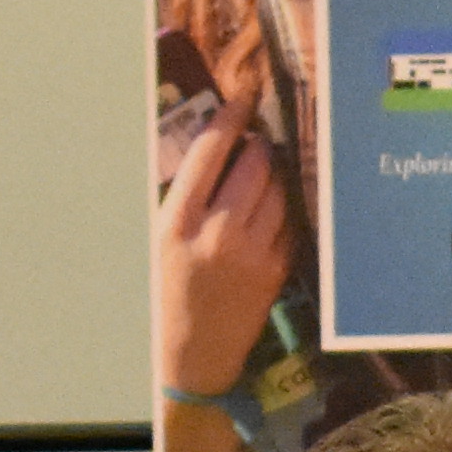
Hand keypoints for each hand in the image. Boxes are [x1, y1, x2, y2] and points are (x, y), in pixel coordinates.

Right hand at [158, 116, 295, 395]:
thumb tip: (218, 143)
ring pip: (279, 188)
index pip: (210, 151)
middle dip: (260, 144)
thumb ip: (187, 193)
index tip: (244, 96)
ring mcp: (252, 252)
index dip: (232, 116)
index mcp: (178, 220)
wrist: (192, 355)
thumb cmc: (169, 289)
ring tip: (266, 173)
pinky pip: (290, 221)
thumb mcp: (161, 237)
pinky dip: (286, 207)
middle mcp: (217, 233)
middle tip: (258, 140)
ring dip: (277, 173)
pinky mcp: (277, 269)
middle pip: (255, 163)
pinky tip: (274, 210)